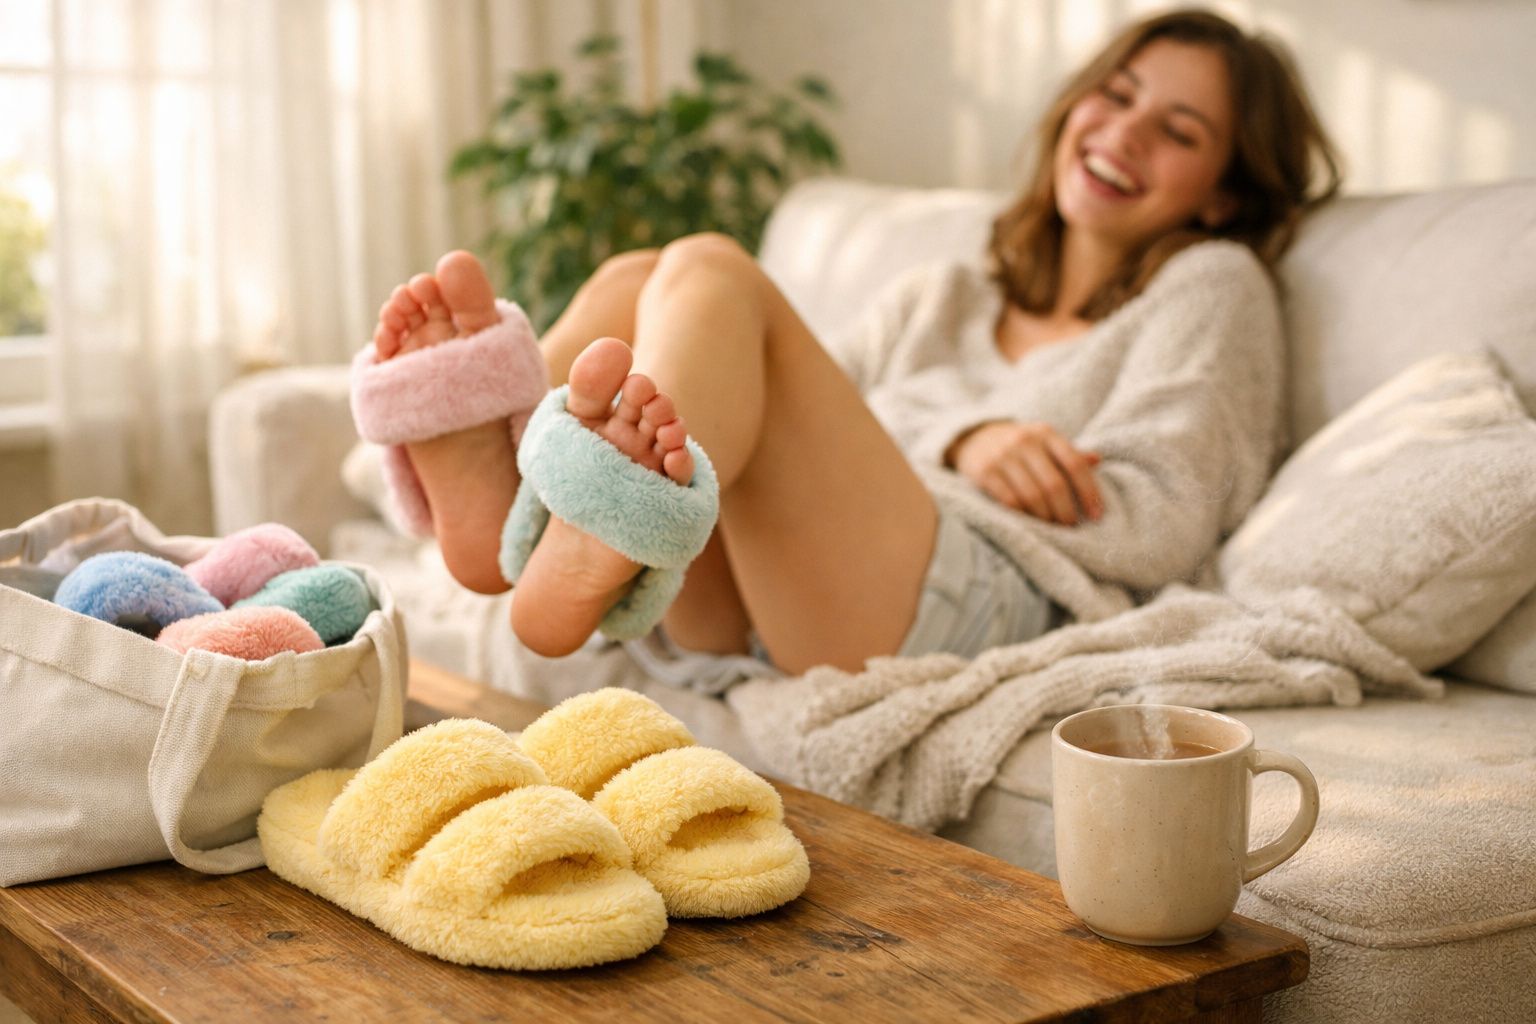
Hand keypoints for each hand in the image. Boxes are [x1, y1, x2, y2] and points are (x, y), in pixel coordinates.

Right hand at [947, 421, 1103, 524]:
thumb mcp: (1044, 442)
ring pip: (1032, 496)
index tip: (1096, 515)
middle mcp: (1025, 441)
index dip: (1089, 492)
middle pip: (1054, 484)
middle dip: (1066, 511)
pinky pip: (1009, 501)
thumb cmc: (1019, 446)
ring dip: (1045, 517)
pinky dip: (1022, 515)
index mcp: (1046, 433)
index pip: (1074, 464)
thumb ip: (1069, 453)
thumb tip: (1097, 460)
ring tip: (1052, 528)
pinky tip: (1029, 522)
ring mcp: (1003, 456)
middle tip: (1070, 526)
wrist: (973, 437)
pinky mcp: (984, 471)